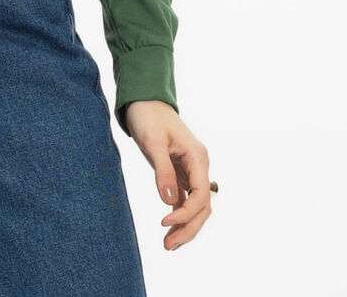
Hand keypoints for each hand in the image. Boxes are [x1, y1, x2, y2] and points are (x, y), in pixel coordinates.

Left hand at [124, 100, 212, 251]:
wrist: (144, 101)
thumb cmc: (148, 116)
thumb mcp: (153, 142)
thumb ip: (162, 171)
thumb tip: (169, 201)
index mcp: (198, 157)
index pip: (201, 195)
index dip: (186, 213)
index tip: (164, 222)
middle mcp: (198, 166)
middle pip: (202, 206)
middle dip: (188, 227)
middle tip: (168, 245)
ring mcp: (190, 171)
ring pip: (196, 206)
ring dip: (185, 226)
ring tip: (168, 244)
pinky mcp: (179, 174)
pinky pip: (185, 200)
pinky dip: (179, 215)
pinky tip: (169, 231)